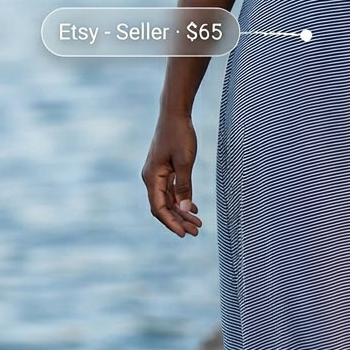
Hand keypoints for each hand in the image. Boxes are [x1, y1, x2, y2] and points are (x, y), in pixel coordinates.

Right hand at [142, 112, 202, 236]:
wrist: (175, 114)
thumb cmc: (180, 135)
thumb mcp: (185, 162)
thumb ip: (184, 186)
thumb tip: (184, 209)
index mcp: (152, 177)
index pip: (159, 208)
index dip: (171, 222)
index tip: (183, 234)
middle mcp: (151, 178)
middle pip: (163, 207)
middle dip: (179, 220)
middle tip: (196, 232)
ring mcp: (157, 175)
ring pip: (168, 200)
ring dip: (182, 212)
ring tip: (198, 223)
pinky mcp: (164, 170)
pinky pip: (171, 191)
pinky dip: (181, 201)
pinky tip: (193, 208)